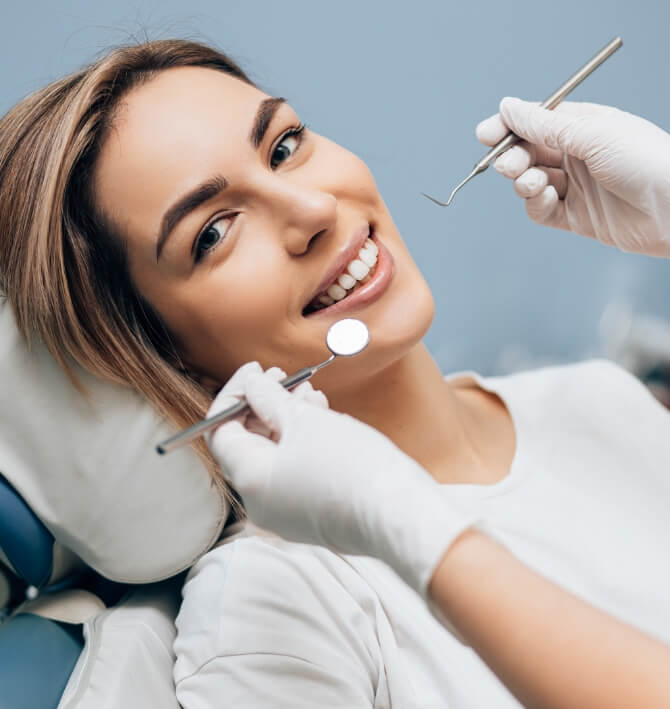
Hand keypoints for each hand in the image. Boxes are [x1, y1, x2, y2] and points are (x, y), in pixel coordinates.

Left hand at [205, 363, 479, 597]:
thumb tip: (251, 383)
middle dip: (264, 404)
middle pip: (247, 442)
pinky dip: (303, 443)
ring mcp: (286, 512)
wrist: (402, 514)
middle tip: (285, 377)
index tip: (255, 370)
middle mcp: (260, 502)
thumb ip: (269, 398)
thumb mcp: (305, 420)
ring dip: (287, 419)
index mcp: (250, 479)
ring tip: (311, 394)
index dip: (234, 393)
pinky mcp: (312, 515)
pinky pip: (295, 472)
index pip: (220, 430)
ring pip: (275, 455)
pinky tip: (324, 418)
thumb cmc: (352, 466)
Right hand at [476, 97, 669, 256]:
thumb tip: (509, 108)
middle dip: (512, 157)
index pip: (536, 121)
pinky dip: (534, 204)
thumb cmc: (647, 161)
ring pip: (530, 181)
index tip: (486, 134)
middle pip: (527, 152)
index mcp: (583, 126)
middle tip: (507, 164)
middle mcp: (577, 155)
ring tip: (533, 182)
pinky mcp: (575, 217)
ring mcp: (575, 187)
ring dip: (523, 181)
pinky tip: (543, 198)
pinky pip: (541, 210)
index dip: (508, 127)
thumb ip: (545, 125)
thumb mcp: (592, 134)